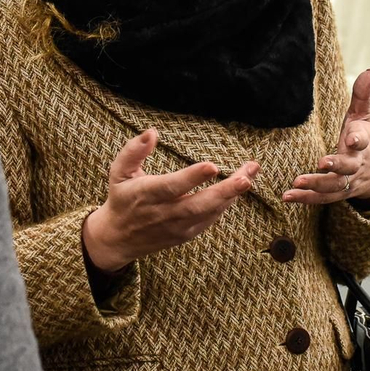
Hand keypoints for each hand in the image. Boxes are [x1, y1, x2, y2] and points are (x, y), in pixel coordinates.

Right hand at [82, 129, 255, 271]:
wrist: (118, 238)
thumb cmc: (122, 198)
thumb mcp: (118, 172)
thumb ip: (133, 151)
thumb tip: (152, 132)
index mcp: (147, 195)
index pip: (172, 187)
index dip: (192, 177)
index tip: (213, 165)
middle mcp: (164, 214)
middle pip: (198, 204)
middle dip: (225, 191)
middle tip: (246, 177)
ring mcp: (178, 227)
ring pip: (209, 213)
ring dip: (232, 195)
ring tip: (250, 174)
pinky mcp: (186, 234)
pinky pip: (210, 220)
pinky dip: (225, 205)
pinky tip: (238, 188)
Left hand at [285, 70, 369, 204]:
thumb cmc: (362, 138)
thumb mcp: (362, 117)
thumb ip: (362, 96)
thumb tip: (368, 71)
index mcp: (362, 145)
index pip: (362, 142)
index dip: (358, 140)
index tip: (352, 139)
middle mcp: (356, 166)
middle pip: (347, 168)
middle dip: (335, 167)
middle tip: (321, 163)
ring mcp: (348, 182)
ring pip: (333, 187)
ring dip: (315, 186)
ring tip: (296, 184)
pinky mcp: (338, 194)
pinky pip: (322, 199)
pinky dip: (306, 199)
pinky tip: (288, 197)